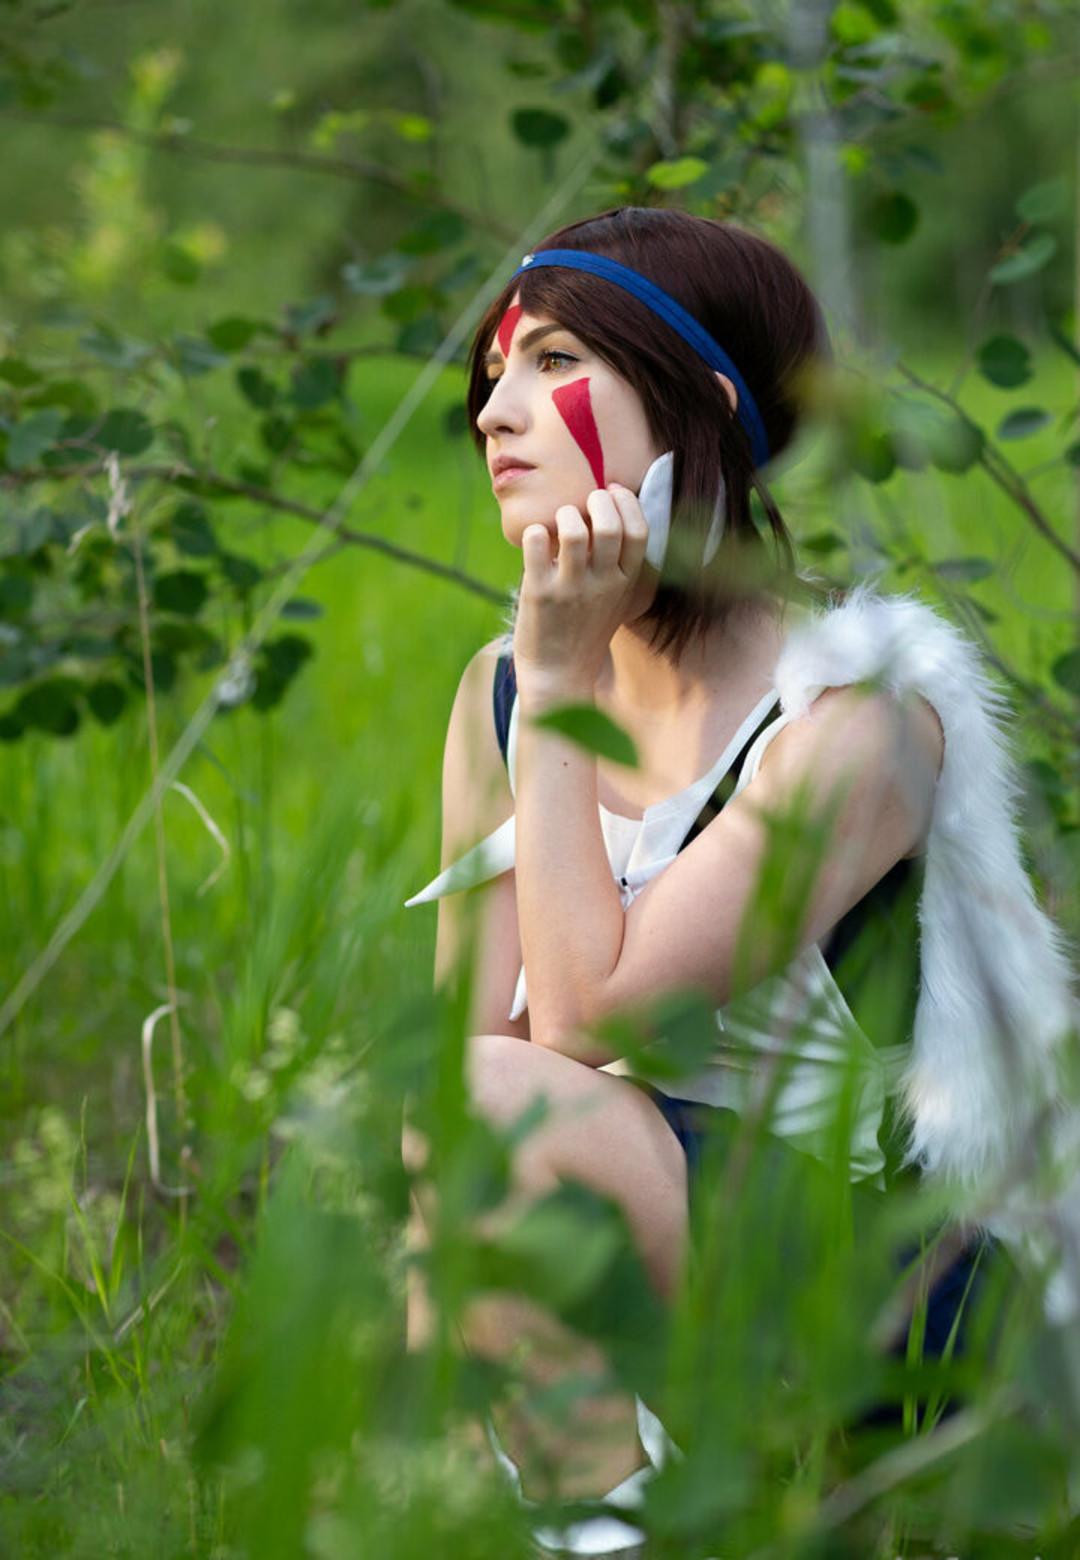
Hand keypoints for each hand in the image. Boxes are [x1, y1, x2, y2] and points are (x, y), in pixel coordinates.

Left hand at [512, 484, 648, 711]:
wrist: (560, 674)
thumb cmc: (588, 628)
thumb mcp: (620, 600)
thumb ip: (625, 564)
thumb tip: (620, 512)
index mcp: (626, 582)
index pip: (639, 531)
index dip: (626, 502)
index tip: (611, 492)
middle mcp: (603, 584)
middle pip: (609, 526)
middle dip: (596, 501)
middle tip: (584, 505)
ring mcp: (571, 589)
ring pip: (573, 531)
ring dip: (565, 515)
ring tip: (560, 523)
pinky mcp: (539, 593)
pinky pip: (537, 544)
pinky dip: (535, 532)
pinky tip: (537, 540)